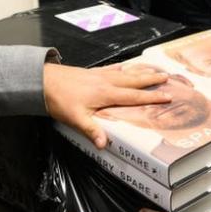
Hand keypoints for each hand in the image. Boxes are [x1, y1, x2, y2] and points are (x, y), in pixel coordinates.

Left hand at [43, 62, 170, 148]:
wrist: (43, 81)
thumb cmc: (59, 99)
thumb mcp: (75, 118)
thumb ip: (92, 130)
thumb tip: (104, 144)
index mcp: (106, 94)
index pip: (134, 97)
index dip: (152, 97)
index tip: (167, 96)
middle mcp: (106, 82)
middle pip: (134, 80)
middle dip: (152, 79)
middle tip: (167, 77)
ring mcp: (99, 75)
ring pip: (125, 73)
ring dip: (140, 72)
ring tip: (153, 70)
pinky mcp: (91, 73)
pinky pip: (112, 69)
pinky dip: (122, 68)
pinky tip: (124, 67)